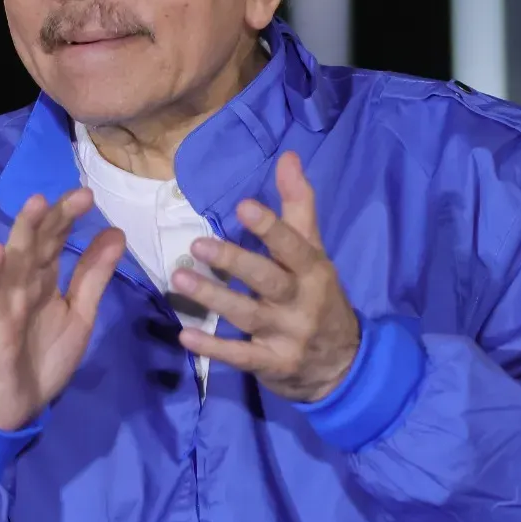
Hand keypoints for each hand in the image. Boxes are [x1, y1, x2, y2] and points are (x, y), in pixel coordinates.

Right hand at [0, 188, 124, 431]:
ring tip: (36, 203)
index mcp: (43, 278)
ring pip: (13, 259)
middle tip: (79, 195)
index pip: (55, 239)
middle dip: (53, 217)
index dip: (68, 217)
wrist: (18, 404)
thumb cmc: (45, 357)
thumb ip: (93, 276)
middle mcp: (23, 282)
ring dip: (22, 232)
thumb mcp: (80, 315)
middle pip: (36, 242)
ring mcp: (5, 300)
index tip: (88, 195)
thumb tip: (115, 232)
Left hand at [169, 151, 359, 401]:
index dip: (271, 227)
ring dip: (213, 298)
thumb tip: (288, 156)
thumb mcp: (315, 253)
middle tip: (197, 246)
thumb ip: (299, 207)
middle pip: (268, 280)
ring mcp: (287, 336)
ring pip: (247, 315)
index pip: (294, 246)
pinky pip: (241, 356)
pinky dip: (214, 347)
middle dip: (235, 263)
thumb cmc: (319, 297)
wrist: (342, 364)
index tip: (243, 206)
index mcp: (313, 271)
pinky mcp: (272, 364)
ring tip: (179, 279)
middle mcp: (302, 302)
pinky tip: (185, 336)